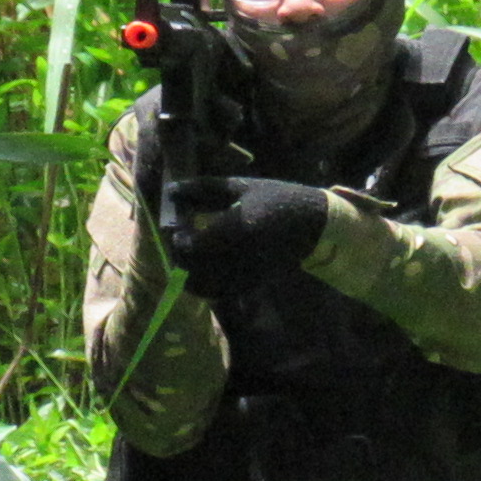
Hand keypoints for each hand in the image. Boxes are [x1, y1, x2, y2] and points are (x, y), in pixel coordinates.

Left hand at [162, 176, 328, 296]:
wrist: (311, 225)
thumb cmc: (275, 199)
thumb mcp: (239, 187)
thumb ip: (202, 189)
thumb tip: (169, 190)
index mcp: (236, 228)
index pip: (191, 245)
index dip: (176, 239)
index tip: (176, 226)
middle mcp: (240, 256)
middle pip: (192, 268)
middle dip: (178, 255)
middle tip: (178, 240)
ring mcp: (245, 274)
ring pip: (201, 285)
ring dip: (187, 272)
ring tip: (189, 254)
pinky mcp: (250, 285)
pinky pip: (217, 292)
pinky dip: (203, 284)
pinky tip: (203, 267)